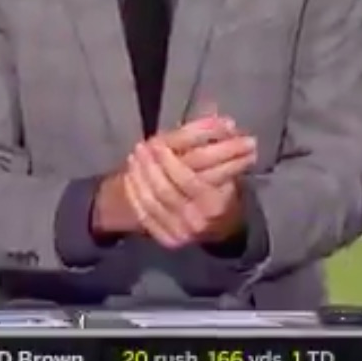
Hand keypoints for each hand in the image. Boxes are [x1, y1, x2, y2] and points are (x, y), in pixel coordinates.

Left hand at [122, 117, 257, 248]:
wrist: (222, 227)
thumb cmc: (223, 190)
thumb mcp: (229, 168)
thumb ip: (223, 147)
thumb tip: (223, 121)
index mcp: (214, 203)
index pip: (187, 180)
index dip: (169, 160)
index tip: (157, 142)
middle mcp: (197, 222)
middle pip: (165, 191)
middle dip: (149, 167)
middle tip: (141, 146)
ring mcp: (181, 233)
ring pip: (151, 202)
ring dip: (139, 177)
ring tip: (134, 156)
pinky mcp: (168, 239)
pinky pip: (145, 215)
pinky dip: (135, 193)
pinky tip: (131, 176)